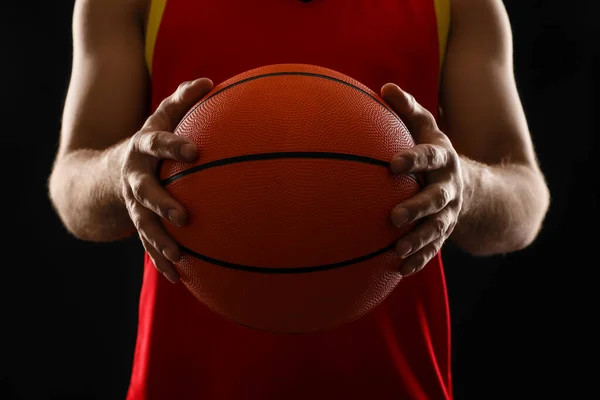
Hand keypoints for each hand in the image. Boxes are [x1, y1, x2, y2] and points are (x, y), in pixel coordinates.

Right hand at [121, 78, 212, 282]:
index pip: (156, 142)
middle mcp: (136, 177)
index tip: (194, 151)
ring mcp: (134, 204)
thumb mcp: (159, 117)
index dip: (173, 145)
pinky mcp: (138, 223)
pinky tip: (178, 277)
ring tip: (178, 257)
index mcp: (142, 149)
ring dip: (159, 241)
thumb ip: (182, 100)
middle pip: (145, 191)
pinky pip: (149, 243)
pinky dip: (161, 260)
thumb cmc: (145, 143)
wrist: (100, 175)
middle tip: (183, 215)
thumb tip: (212, 81)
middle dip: (161, 203)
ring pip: (145, 225)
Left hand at [381, 83, 464, 276]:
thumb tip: (384, 87)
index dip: (413, 159)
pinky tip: (400, 269)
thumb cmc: (438, 154)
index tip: (392, 165)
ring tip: (396, 251)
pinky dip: (420, 259)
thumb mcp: (428, 129)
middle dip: (417, 207)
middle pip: (436, 198)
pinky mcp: (444, 232)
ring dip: (418, 240)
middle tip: (394, 216)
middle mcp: (449, 188)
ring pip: (436, 228)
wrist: (477, 189)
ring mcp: (449, 213)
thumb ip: (408, 110)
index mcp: (443, 160)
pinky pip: (434, 248)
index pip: (429, 157)